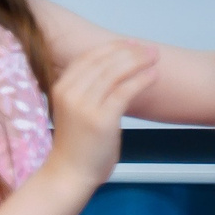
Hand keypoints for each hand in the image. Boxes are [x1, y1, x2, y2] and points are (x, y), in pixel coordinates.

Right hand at [45, 38, 159, 190]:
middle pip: (102, 62)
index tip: (130, 43)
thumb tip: (114, 67)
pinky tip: (152, 76)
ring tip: (154, 59)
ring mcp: (83, 106)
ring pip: (114, 73)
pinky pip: (125, 92)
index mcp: (60, 88)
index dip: (111, 47)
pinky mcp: (101, 119)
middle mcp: (69, 93)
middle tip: (149, 50)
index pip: (87, 57)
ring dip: (138, 62)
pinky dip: (141, 80)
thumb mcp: (72, 109)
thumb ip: (86, 89)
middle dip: (129, 51)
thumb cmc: (75, 143)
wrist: (69, 171)